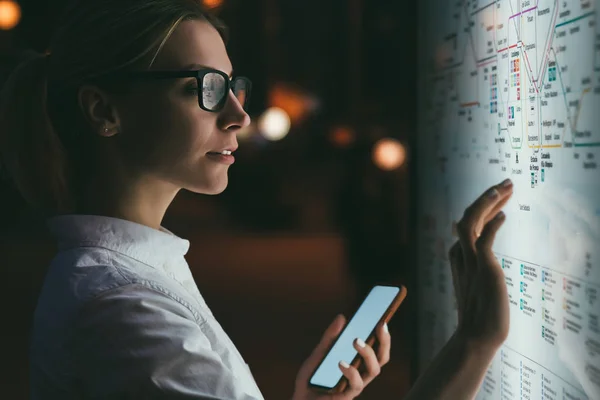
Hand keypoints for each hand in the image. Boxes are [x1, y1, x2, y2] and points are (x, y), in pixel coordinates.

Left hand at [291, 314, 390, 399]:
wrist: (300, 399)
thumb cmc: (312, 378)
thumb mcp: (319, 353)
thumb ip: (330, 337)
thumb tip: (342, 317)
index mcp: (357, 364)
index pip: (377, 350)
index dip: (384, 337)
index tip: (382, 321)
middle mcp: (360, 375)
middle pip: (382, 359)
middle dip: (384, 342)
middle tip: (378, 326)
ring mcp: (354, 386)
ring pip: (374, 370)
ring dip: (368, 353)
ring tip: (356, 340)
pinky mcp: (346, 397)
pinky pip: (355, 384)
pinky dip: (351, 371)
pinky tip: (341, 362)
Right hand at [449, 178, 513, 349]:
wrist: (476, 336)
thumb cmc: (481, 315)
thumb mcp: (478, 284)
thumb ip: (475, 264)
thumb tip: (473, 249)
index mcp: (458, 257)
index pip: (467, 223)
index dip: (482, 206)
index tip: (499, 196)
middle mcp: (460, 255)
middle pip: (468, 216)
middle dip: (486, 197)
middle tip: (505, 182)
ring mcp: (469, 261)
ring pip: (471, 222)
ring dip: (487, 202)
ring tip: (505, 187)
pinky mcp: (482, 269)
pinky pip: (483, 240)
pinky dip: (492, 225)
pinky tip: (504, 215)